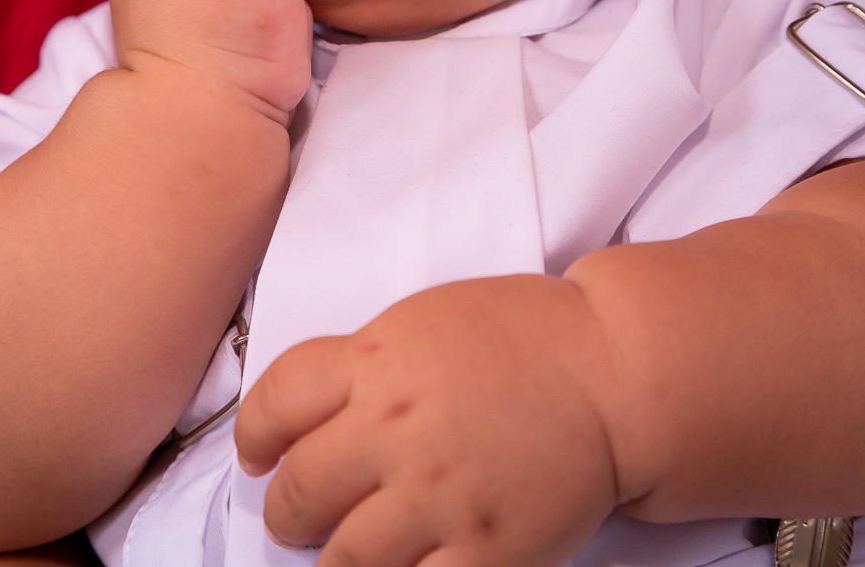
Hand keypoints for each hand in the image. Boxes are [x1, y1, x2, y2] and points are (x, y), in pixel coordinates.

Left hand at [235, 276, 621, 566]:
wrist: (611, 373)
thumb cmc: (519, 338)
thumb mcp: (420, 322)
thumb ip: (358, 366)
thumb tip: (301, 414)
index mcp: (375, 363)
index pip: (273, 406)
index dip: (253, 438)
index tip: (259, 454)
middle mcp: (396, 429)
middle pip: (298, 492)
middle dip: (287, 511)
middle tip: (297, 514)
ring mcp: (439, 495)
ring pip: (343, 560)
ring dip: (330, 561)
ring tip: (343, 550)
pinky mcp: (487, 550)